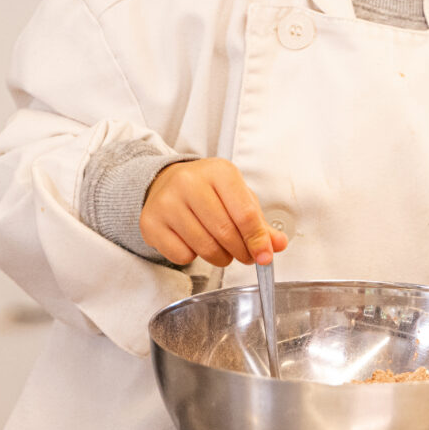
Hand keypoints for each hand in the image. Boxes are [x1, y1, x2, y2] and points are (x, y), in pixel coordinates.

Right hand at [140, 158, 288, 267]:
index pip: (245, 214)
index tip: (264, 257)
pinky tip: (194, 242)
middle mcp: (190, 182)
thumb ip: (259, 222)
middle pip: (225, 233)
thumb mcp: (237, 197)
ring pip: (205, 247)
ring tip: (223, 251)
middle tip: (246, 256)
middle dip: (241, 252)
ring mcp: (167, 202)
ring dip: (221, 258)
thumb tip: (277, 245)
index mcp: (219, 171)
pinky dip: (194, 257)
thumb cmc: (208, 191)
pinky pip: (182, 255)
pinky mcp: (151, 223)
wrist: (165, 183)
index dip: (258, 240)